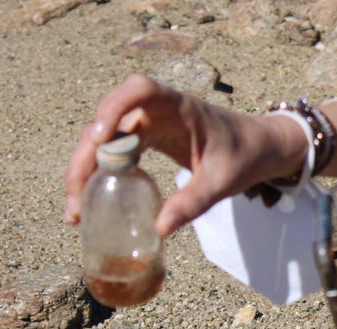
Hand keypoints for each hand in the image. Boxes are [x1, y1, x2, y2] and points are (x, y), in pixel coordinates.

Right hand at [64, 75, 304, 235]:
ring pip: (103, 138)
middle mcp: (158, 110)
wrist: (261, 147)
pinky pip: (114, 150)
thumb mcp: (223, 182)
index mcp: (180, 107)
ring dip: (85, 168)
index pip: (140, 89)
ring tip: (76, 208)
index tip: (99, 136)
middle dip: (86, 155)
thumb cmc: (246, 155)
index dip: (114, 106)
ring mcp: (149, 123)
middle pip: (107, 121)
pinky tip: (89, 200)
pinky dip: (99, 172)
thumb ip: (194, 202)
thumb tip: (159, 230)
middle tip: (77, 197)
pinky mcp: (147, 138)